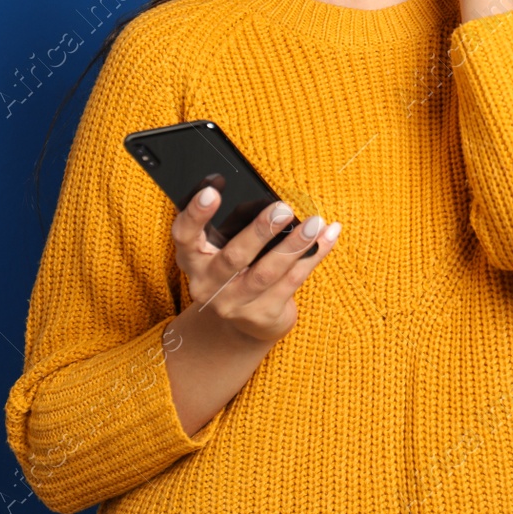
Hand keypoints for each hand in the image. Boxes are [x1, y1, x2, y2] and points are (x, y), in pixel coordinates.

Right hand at [171, 174, 340, 344]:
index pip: (184, 235)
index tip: (213, 192)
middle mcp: (207, 285)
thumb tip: (271, 200)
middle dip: (260, 231)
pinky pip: (292, 281)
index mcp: (192, 259)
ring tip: (314, 223)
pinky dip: (313, 256)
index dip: (195, 214)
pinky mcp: (263, 315)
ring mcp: (234, 304)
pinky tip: (328, 236)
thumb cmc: (237, 270)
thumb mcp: (224, 248)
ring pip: (267, 273)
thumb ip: (235, 225)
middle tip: (283, 209)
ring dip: (294, 245)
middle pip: (233, 257)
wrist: (247, 322)